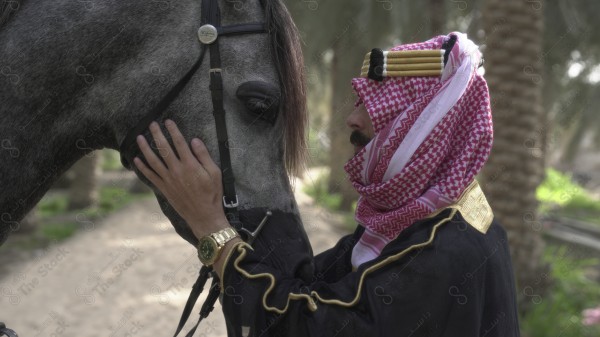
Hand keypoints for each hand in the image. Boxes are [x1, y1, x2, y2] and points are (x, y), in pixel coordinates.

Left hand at [133, 119, 229, 238]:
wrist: (204, 215)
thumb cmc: (212, 194)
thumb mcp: (215, 173)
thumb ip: (204, 156)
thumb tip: (194, 140)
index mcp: (190, 165)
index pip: (179, 143)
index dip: (173, 131)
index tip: (168, 121)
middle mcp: (176, 171)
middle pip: (164, 149)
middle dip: (157, 135)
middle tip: (152, 124)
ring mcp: (168, 180)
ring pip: (153, 161)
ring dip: (145, 148)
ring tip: (139, 137)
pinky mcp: (164, 189)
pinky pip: (150, 176)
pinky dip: (142, 168)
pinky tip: (136, 160)